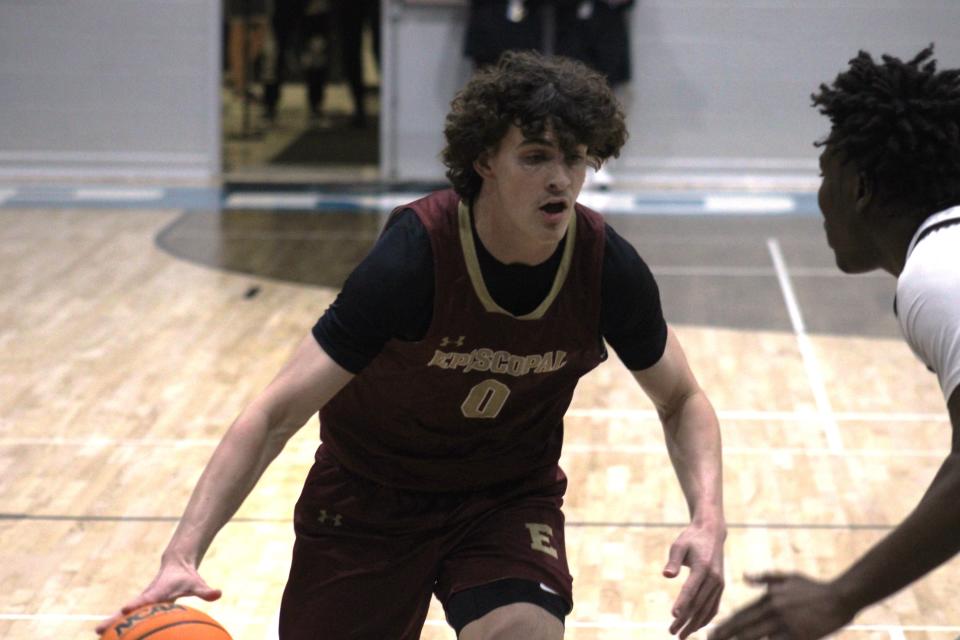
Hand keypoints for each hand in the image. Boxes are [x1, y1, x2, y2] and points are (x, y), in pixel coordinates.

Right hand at [95, 559, 220, 634]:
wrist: (177, 565)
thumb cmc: (187, 577)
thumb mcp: (197, 584)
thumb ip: (205, 591)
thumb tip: (218, 594)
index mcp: (158, 592)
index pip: (146, 600)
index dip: (138, 605)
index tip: (127, 609)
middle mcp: (146, 598)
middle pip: (128, 610)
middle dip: (114, 619)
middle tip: (98, 630)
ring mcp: (142, 602)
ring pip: (124, 615)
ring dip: (111, 624)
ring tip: (98, 636)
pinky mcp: (141, 606)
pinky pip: (128, 618)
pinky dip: (119, 626)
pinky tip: (112, 637)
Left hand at [663, 522, 725, 638]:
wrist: (711, 533)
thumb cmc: (691, 539)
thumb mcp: (679, 545)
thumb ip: (673, 561)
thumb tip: (666, 575)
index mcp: (703, 567)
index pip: (691, 589)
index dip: (682, 603)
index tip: (673, 616)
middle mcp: (714, 578)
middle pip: (698, 604)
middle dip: (685, 620)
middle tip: (672, 633)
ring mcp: (719, 583)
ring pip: (707, 608)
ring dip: (694, 624)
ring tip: (681, 635)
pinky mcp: (720, 586)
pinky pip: (714, 606)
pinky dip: (706, 618)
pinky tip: (696, 627)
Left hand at [708, 572, 854, 639]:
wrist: (840, 597)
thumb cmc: (813, 587)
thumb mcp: (787, 577)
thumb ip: (764, 578)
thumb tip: (744, 577)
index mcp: (769, 598)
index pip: (742, 614)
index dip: (726, 625)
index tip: (713, 632)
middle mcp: (774, 611)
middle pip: (745, 628)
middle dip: (726, 636)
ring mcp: (786, 625)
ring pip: (757, 637)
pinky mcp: (799, 636)